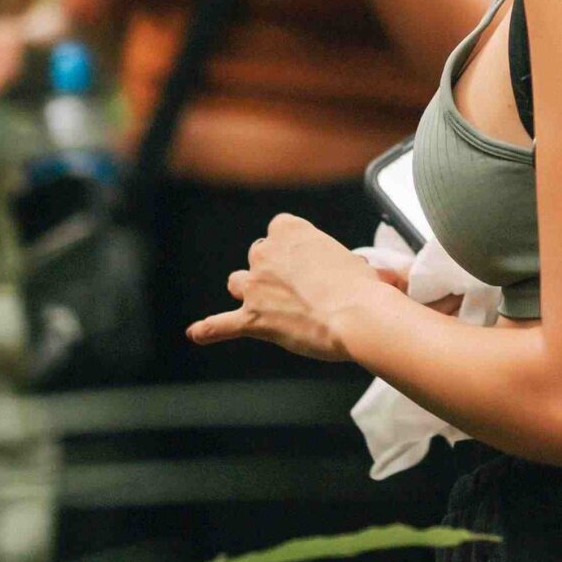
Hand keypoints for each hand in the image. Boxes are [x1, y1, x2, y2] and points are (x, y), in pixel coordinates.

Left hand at [188, 212, 386, 361]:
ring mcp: (256, 286)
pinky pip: (223, 324)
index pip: (280, 228)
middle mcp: (267, 253)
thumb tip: (362, 275)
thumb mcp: (355, 262)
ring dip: (248, 291)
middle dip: (274, 270)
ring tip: (267, 303)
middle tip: (300, 287)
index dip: (293, 247)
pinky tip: (198, 332)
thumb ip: (343, 264)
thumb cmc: (362, 288)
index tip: (308, 260)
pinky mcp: (253, 318)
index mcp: (291, 230)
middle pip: (259, 255)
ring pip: (238, 282)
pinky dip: (210, 329)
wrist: (357, 316)